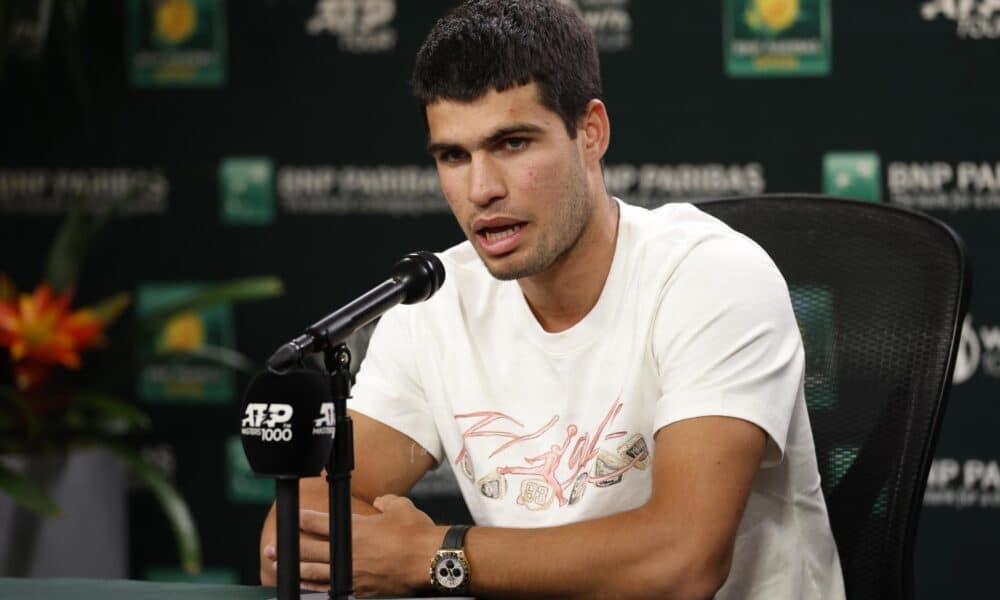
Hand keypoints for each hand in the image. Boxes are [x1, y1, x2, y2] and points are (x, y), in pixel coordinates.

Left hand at [262, 496, 443, 595]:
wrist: (430, 560)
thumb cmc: (417, 534)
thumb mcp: (401, 507)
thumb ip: (386, 502)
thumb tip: (380, 502)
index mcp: (357, 529)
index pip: (322, 523)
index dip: (305, 520)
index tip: (295, 517)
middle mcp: (349, 552)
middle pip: (310, 551)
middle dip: (288, 549)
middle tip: (271, 548)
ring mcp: (353, 573)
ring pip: (315, 573)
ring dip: (295, 571)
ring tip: (279, 570)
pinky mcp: (361, 590)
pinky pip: (331, 590)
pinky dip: (316, 588)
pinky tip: (306, 588)